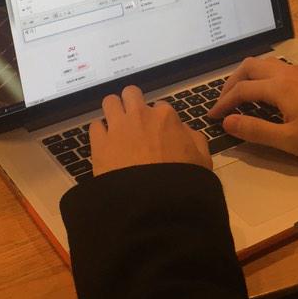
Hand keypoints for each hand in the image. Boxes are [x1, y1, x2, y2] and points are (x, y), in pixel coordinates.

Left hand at [90, 85, 211, 176]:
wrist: (154, 205)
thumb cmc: (182, 182)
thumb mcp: (202, 160)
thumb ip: (194, 139)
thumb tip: (183, 129)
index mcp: (165, 116)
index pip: (159, 106)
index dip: (157, 119)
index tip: (156, 132)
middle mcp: (139, 115)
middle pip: (131, 93)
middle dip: (132, 103)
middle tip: (134, 121)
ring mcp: (117, 127)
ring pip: (109, 102)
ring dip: (113, 111)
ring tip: (116, 126)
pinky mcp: (99, 143)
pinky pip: (95, 126)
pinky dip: (100, 133)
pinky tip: (105, 144)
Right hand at [207, 56, 297, 160]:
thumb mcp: (289, 140)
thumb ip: (256, 130)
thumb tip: (227, 121)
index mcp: (278, 88)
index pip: (241, 90)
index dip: (224, 103)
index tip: (212, 117)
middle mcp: (285, 74)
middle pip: (249, 67)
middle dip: (231, 82)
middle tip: (223, 101)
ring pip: (263, 63)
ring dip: (247, 76)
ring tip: (240, 94)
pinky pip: (276, 67)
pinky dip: (261, 75)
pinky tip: (265, 91)